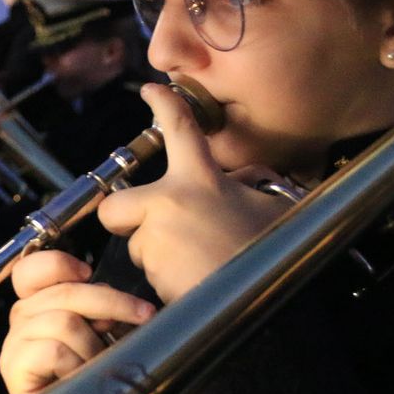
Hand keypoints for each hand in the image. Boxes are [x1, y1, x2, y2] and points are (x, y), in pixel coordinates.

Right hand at [0, 249, 156, 393]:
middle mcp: (20, 322)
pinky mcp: (13, 369)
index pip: (29, 271)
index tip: (88, 273)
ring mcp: (13, 346)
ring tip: (99, 368)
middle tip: (144, 316)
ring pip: (63, 321)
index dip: (57, 264)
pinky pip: (54, 351)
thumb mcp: (102, 336)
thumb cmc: (94, 382)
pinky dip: (77, 366)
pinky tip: (79, 382)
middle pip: (63, 292)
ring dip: (93, 346)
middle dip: (111, 302)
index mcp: (37, 307)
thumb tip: (109, 301)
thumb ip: (98, 311)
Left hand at [97, 83, 291, 303]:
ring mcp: (155, 239)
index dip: (165, 105)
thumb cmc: (269, 256)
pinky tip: (193, 283)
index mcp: (202, 180)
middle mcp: (171, 202)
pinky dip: (163, 281)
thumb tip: (251, 180)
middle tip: (162, 232)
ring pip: (135, 246)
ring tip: (198, 264)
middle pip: (117, 205)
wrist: (261, 302)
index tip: (151, 90)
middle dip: (128, 221)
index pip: (181, 130)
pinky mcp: (148, 273)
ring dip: (157, 256)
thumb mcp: (275, 209)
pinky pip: (144, 275)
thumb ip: (256, 188)